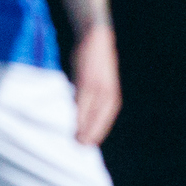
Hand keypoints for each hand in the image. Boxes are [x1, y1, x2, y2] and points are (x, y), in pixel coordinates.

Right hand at [71, 25, 121, 145]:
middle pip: (100, 117)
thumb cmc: (93, 62)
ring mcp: (98, 86)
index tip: (91, 143)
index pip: (106, 117)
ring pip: (91, 111)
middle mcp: (108, 92)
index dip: (99, 131)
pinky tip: (74, 120)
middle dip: (92, 132)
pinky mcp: (88, 79)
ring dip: (84, 126)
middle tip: (81, 146)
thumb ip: (92, 96)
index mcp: (112, 94)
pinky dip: (79, 111)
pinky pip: (83, 99)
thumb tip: (82, 112)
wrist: (96, 38)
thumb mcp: (97, 81)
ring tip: (77, 139)